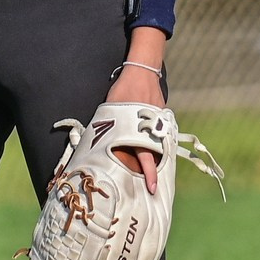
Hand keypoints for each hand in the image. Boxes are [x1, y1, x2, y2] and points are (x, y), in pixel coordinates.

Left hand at [104, 54, 165, 194]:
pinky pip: (160, 136)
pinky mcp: (162, 119)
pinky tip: (153, 149)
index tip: (152, 187)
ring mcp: (160, 125)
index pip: (146, 157)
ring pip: (159, 147)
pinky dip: (156, 144)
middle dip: (154, 171)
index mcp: (139, 130)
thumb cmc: (123, 91)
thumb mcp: (110, 111)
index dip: (150, 174)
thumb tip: (96, 143)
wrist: (142, 72)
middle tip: (152, 187)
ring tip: (152, 170)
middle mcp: (153, 130)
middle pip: (155, 156)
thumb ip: (110, 128)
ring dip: (156, 158)